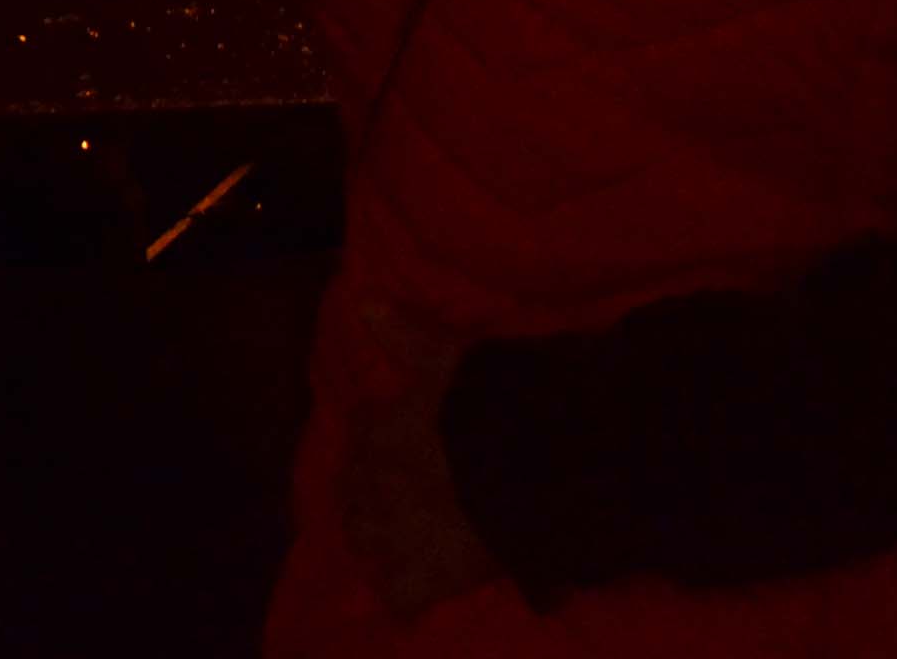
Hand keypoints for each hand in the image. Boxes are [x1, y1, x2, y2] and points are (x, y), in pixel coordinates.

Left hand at [335, 297, 501, 623]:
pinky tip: (416, 582)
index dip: (377, 433)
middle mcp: (382, 484)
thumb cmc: (498, 401)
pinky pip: (400, 594)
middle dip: (367, 488)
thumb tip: (363, 301)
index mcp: (385, 429)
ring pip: (365, 540)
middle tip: (395, 488)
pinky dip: (404, 590)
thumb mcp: (452, 355)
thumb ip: (406, 333)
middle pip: (353, 490)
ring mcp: (401, 534)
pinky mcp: (430, 577)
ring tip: (398, 533)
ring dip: (375, 535)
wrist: (543, 465)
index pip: (363, 431)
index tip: (394, 434)